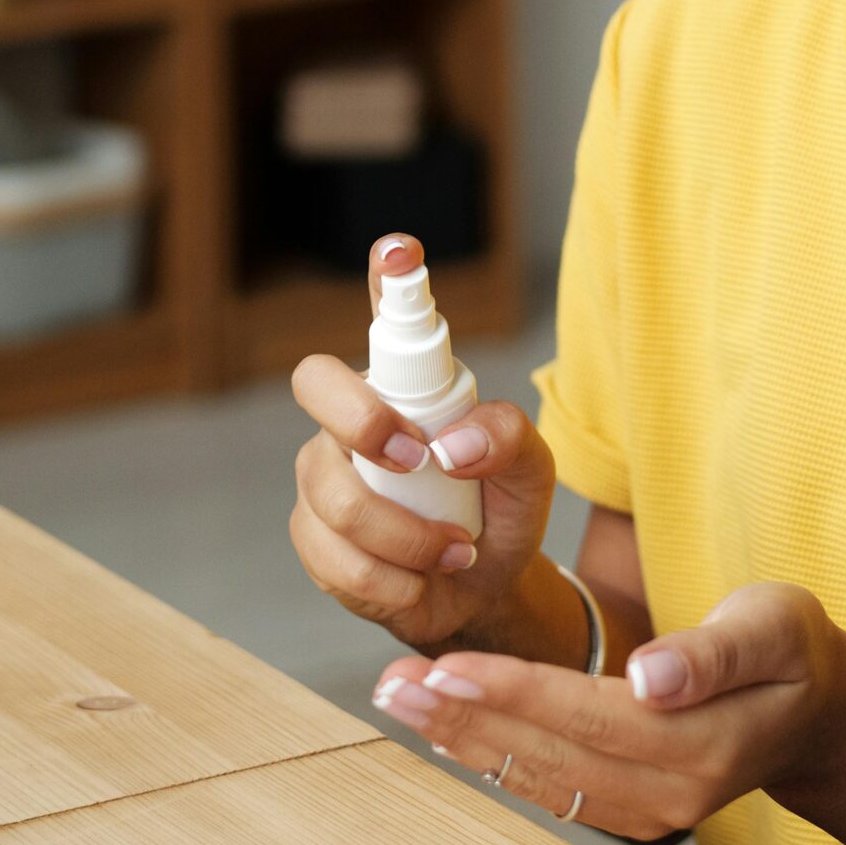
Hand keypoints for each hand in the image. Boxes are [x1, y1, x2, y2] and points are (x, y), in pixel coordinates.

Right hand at [288, 234, 558, 653]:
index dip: (390, 275)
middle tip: (419, 460)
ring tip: (454, 550)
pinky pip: (336, 560)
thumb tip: (451, 446)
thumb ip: (508, 437)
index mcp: (408, 385)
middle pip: (315, 383)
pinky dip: (393, 582)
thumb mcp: (531, 473)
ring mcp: (324, 476)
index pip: (390, 315)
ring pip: (334, 497)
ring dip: (407, 538)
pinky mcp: (314, 538)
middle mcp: (352, 417)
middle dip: (361, 421)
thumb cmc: (499, 514)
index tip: (401, 251)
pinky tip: (421, 582)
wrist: (482, 594)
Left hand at [366, 581, 845, 840]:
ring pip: (539, 776)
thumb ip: (714, 653)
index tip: (449, 667)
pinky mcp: (628, 808)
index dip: (516, 692)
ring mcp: (649, 810)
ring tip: (400, 699)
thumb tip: (651, 677)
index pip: (593, 716)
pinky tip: (445, 728)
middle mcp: (673, 792)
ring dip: (465, 739)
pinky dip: (492, 756)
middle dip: (466, 717)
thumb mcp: (775, 625)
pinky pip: (549, 785)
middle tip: (394, 683)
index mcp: (706, 744)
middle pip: (551, 754)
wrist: (815, 711)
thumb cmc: (791, 650)